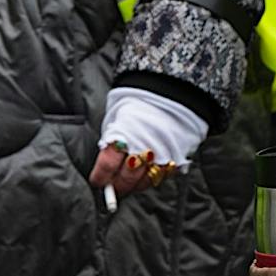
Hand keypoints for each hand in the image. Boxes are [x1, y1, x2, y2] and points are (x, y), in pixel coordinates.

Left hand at [89, 89, 208, 201]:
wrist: (172, 90)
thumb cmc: (141, 102)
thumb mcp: (118, 116)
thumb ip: (110, 142)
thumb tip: (103, 165)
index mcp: (123, 137)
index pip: (106, 169)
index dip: (100, 178)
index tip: (99, 180)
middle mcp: (141, 149)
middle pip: (125, 181)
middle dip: (117, 185)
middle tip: (114, 184)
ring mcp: (160, 157)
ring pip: (144, 183)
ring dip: (136, 183)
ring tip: (132, 175)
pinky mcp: (176, 159)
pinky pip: (162, 177)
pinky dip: (154, 175)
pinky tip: (150, 167)